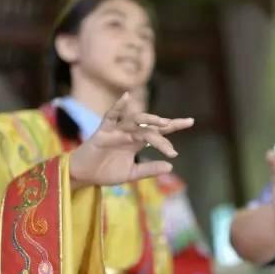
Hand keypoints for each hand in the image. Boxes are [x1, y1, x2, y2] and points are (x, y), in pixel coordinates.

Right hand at [69, 93, 193, 188]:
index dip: (173, 126)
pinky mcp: (103, 132)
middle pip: (151, 125)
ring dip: (149, 119)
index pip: (158, 131)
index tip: (190, 121)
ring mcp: (117, 131)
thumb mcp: (131, 174)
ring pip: (136, 121)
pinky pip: (111, 116)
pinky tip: (126, 97)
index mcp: (137, 142)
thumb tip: (170, 167)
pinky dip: (118, 106)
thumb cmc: (105, 172)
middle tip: (185, 123)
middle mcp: (129, 133)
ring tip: (163, 123)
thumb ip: (149, 170)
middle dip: (168, 124)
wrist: (84, 176)